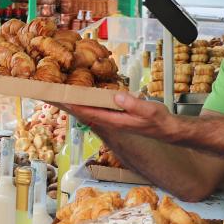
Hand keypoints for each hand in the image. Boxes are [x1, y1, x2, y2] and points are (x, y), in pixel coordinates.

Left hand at [54, 93, 180, 141]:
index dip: (76, 105)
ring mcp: (114, 118)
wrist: (167, 129)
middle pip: (87, 112)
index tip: (63, 99)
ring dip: (79, 102)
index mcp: (116, 120)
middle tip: (56, 95)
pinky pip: (100, 107)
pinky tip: (86, 95)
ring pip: (92, 109)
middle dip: (72, 104)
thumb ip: (132, 104)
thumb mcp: (148, 110)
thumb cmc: (158, 120)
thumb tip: (116, 96)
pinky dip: (90, 101)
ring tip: (65, 94)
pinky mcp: (118, 114)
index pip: (91, 113)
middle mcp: (112, 120)